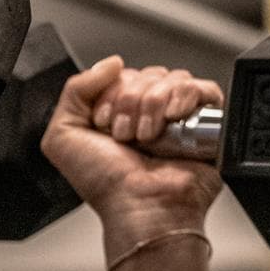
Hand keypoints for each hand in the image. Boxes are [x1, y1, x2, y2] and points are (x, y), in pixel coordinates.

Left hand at [41, 56, 224, 240]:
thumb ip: (74, 90)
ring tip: (147, 137)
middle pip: (146, 74)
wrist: (139, 207)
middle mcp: (148, 116)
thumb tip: (112, 63)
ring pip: (172, 78)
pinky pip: (203, 89)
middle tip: (125, 137)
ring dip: (153, 104)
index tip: (104, 125)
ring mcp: (178, 119)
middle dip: (130, 101)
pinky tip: (172, 118)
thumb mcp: (63, 136)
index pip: (120, 75)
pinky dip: (184, 96)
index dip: (110, 94)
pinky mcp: (207, 124)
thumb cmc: (106, 186)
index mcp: (118, 116)